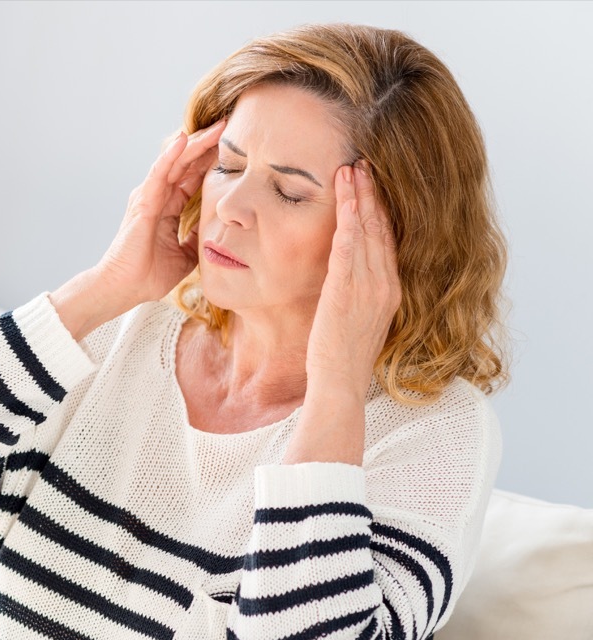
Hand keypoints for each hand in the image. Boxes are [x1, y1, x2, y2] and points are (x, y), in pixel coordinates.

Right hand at [94, 119, 226, 308]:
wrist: (124, 289)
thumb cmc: (148, 275)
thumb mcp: (186, 255)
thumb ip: (198, 237)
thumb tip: (217, 229)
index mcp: (169, 206)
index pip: (193, 175)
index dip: (212, 160)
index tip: (236, 146)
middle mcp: (158, 196)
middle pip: (186, 162)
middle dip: (208, 144)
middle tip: (231, 125)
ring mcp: (149, 196)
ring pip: (175, 161)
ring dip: (195, 143)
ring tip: (217, 127)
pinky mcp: (142, 202)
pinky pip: (158, 173)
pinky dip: (170, 155)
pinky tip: (184, 140)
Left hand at [306, 160, 401, 397]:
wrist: (341, 384)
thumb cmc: (341, 358)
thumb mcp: (356, 321)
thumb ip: (357, 295)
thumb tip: (345, 278)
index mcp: (390, 291)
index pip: (387, 240)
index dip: (381, 210)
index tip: (373, 185)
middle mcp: (385, 284)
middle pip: (381, 228)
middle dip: (373, 194)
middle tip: (364, 163)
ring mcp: (369, 286)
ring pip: (367, 230)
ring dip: (360, 196)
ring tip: (352, 168)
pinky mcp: (347, 290)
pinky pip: (349, 247)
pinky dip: (349, 219)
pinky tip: (345, 197)